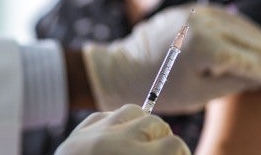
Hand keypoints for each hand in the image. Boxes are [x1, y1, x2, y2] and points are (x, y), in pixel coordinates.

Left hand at [56, 104, 189, 154]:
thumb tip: (175, 152)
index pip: (175, 145)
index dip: (181, 154)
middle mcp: (118, 141)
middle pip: (157, 123)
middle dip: (163, 139)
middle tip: (160, 154)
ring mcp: (96, 132)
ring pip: (132, 110)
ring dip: (141, 124)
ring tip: (141, 142)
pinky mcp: (78, 132)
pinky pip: (105, 115)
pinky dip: (114, 124)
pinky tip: (116, 139)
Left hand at [82, 4, 260, 113]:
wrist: (121, 68)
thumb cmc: (159, 89)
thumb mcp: (201, 94)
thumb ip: (236, 81)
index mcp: (206, 48)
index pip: (255, 63)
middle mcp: (204, 24)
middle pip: (253, 42)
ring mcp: (197, 13)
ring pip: (243, 27)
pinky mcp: (191, 9)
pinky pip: (227, 18)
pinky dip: (246, 31)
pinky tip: (258, 41)